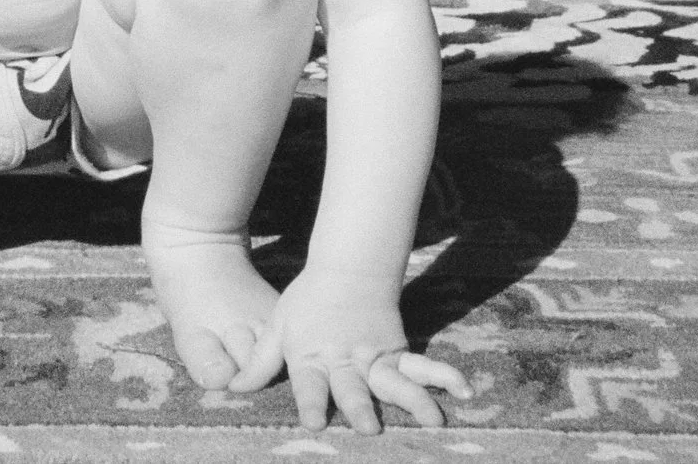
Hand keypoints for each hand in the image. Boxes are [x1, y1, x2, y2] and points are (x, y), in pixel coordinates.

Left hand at [228, 270, 472, 433]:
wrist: (348, 269)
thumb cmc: (308, 303)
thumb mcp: (278, 328)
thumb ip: (260, 362)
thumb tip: (232, 387)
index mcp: (312, 356)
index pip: (311, 384)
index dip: (313, 402)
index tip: (315, 421)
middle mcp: (345, 360)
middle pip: (353, 386)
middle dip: (360, 407)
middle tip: (368, 428)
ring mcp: (375, 357)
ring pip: (394, 381)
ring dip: (413, 400)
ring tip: (432, 420)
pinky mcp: (397, 353)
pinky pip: (422, 367)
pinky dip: (444, 377)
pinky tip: (464, 389)